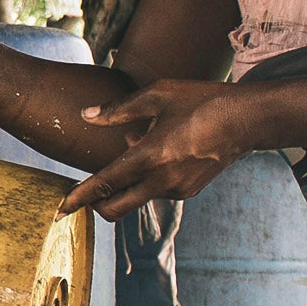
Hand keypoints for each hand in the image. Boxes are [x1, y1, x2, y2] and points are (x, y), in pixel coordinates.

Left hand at [58, 79, 261, 221]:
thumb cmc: (201, 101)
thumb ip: (118, 109)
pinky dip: (147, 178)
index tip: (59, 210)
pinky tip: (159, 148)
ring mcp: (177, 190)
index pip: (104, 184)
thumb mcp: (157, 95)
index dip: (78, 198)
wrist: (247, 120)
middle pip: (116, 208)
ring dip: (126, 183)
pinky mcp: (189, 192)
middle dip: (96, 205)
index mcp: (150, 157)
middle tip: (83, 194)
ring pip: (137, 196)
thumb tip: (86, 115)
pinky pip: (157, 190)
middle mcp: (162, 181)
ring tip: (140, 141)